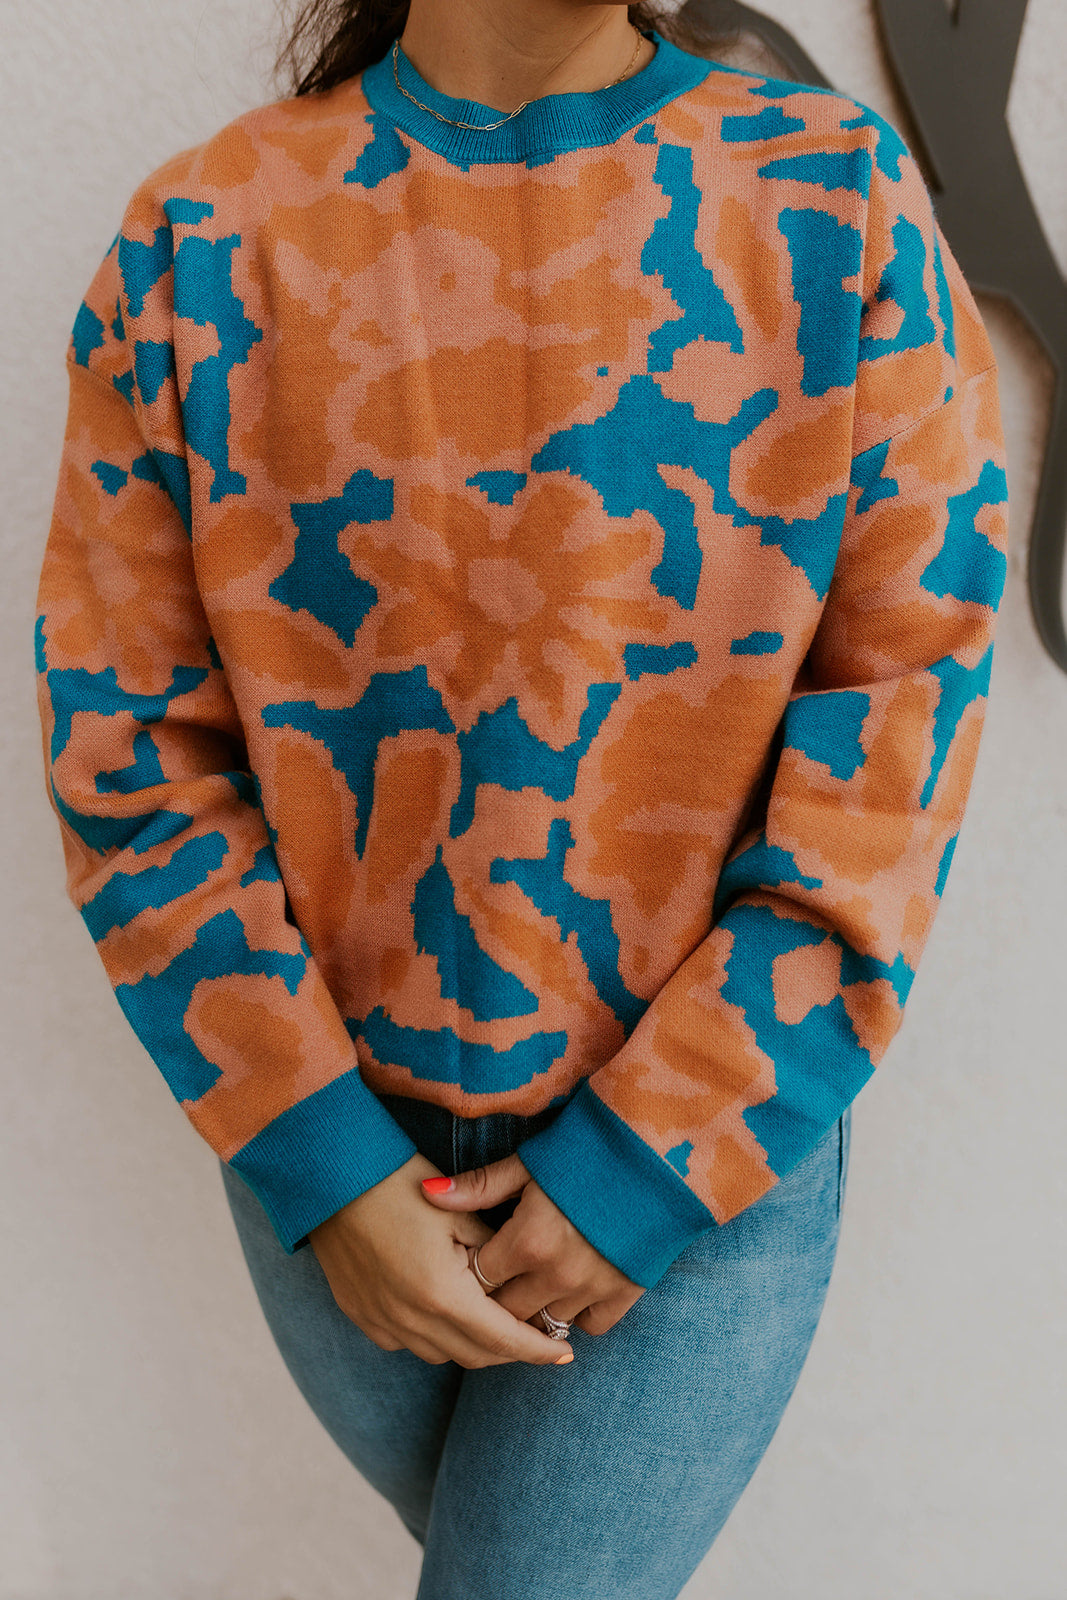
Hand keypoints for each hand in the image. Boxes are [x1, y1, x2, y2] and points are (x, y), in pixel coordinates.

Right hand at [308, 1152, 573, 1369]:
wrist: (331, 1173)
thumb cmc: (400, 1180)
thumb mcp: (459, 1211)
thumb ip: (492, 1253)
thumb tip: (518, 1278)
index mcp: (442, 1293)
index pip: (503, 1338)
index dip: (538, 1349)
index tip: (566, 1354)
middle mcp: (410, 1319)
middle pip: (475, 1355)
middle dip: (511, 1351)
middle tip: (538, 1337)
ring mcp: (380, 1321)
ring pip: (441, 1353)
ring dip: (473, 1345)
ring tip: (496, 1324)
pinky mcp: (359, 1314)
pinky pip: (407, 1342)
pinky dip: (435, 1336)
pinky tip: (446, 1313)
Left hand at [420, 1154, 644, 1336]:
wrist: (658, 1151)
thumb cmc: (587, 1150)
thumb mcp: (529, 1162)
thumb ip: (479, 1186)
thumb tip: (427, 1193)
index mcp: (528, 1239)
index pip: (478, 1279)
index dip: (469, 1270)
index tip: (470, 1258)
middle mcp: (557, 1273)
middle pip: (506, 1312)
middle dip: (495, 1300)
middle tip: (496, 1279)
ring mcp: (593, 1287)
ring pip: (545, 1325)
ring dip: (534, 1309)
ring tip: (530, 1286)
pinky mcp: (626, 1291)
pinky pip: (591, 1326)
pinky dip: (578, 1314)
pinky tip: (571, 1291)